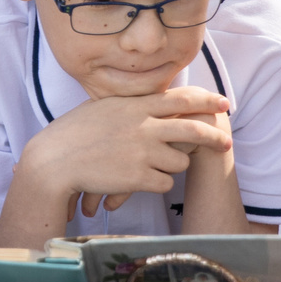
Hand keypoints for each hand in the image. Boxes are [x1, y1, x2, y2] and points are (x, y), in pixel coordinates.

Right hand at [29, 87, 232, 213]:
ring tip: (153, 166)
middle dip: (214, 136)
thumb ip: (132, 104)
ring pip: (180, 162)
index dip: (207, 99)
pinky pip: (165, 183)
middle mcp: (143, 126)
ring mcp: (142, 152)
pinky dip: (157, 183)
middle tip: (226, 142)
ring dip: (173, 166)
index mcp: (136, 105)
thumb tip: (155, 98)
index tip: (223, 103)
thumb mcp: (104, 107)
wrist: (54, 160)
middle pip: (193, 129)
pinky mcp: (138, 177)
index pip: (181, 98)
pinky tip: (141, 181)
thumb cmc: (74, 133)